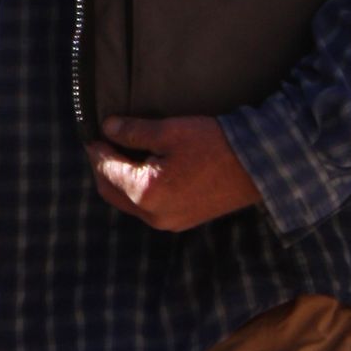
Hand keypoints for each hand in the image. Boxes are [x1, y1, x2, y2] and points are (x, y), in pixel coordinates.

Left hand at [86, 115, 260, 230]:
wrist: (257, 166)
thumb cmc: (214, 145)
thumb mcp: (168, 131)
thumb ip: (133, 132)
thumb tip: (107, 128)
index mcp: (147, 193)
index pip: (106, 171)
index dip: (97, 150)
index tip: (93, 133)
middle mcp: (154, 216)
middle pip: (111, 192)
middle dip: (103, 168)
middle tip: (101, 143)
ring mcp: (169, 223)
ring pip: (128, 202)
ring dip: (119, 180)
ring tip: (120, 153)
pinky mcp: (182, 221)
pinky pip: (147, 208)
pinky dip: (137, 190)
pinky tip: (142, 169)